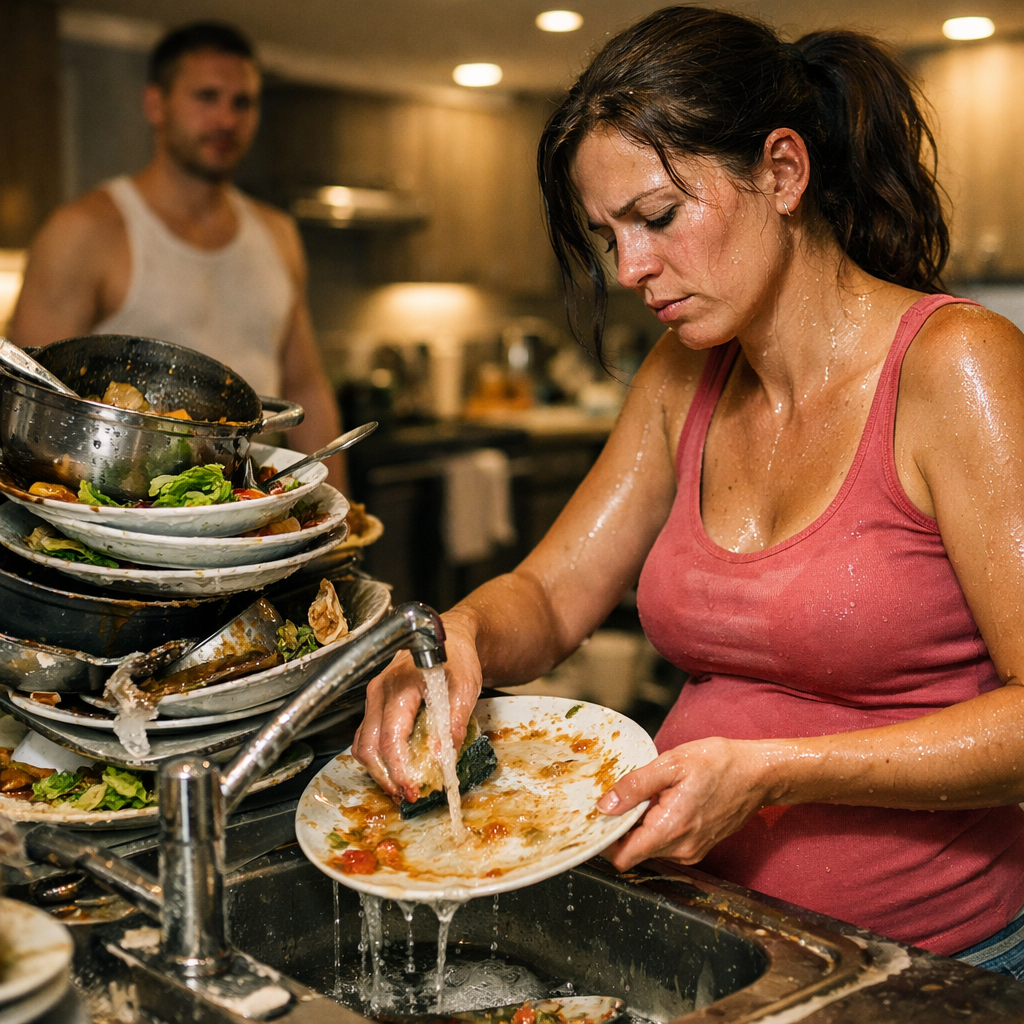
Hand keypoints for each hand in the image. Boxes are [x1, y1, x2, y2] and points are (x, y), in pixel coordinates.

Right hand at [352, 612, 483, 802]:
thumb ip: (455, 720)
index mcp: (401, 685)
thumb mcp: (466, 687)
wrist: (448, 637)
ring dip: (378, 771)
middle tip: (407, 795)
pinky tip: (396, 769)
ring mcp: (374, 697)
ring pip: (362, 744)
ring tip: (401, 787)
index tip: (412, 789)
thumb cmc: (457, 657)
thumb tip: (442, 756)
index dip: (399, 769)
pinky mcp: (375, 704)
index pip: (391, 737)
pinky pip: (367, 737)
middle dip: (385, 777)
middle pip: (369, 746)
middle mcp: (380, 691)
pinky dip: (377, 758)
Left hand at [597, 737, 769, 870]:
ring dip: (639, 826)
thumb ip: (635, 786)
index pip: (623, 857)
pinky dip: (656, 827)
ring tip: (643, 796)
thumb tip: (605, 805)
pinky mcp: (698, 847)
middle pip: (633, 852)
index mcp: (670, 829)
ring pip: (649, 848)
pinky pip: (666, 844)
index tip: (595, 819)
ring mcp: (691, 851)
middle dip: (621, 828)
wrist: (758, 774)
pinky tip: (661, 802)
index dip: (604, 840)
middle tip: (616, 798)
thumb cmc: (719, 764)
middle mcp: (681, 849)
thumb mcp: (671, 764)